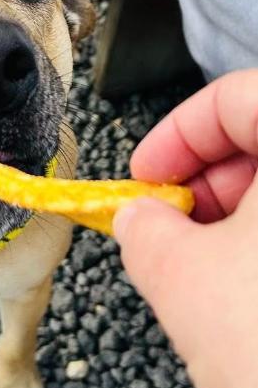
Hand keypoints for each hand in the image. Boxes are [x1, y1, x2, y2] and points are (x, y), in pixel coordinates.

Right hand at [113, 69, 257, 387]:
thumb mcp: (184, 281)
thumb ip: (144, 229)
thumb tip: (140, 218)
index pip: (239, 97)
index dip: (179, 132)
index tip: (147, 175)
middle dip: (209, 178)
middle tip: (172, 222)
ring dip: (241, 215)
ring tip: (207, 265)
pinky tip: (249, 290)